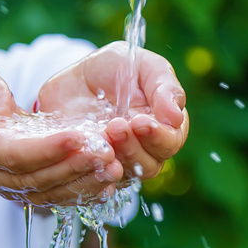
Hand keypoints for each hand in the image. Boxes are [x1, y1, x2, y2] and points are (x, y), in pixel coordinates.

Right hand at [0, 68, 119, 205]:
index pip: (14, 155)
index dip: (47, 149)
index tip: (79, 136)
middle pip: (36, 178)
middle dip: (73, 166)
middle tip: (106, 152)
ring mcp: (8, 189)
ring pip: (48, 193)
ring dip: (83, 183)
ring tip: (113, 167)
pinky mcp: (26, 192)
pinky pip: (55, 198)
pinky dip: (82, 194)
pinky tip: (107, 184)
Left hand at [36, 41, 188, 181]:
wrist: (72, 78)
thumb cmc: (114, 68)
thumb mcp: (141, 66)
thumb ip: (164, 87)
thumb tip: (175, 117)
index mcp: (163, 125)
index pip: (171, 142)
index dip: (158, 136)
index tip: (140, 122)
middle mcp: (144, 149)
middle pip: (149, 165)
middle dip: (133, 147)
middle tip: (115, 126)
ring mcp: (117, 161)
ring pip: (123, 175)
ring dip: (114, 159)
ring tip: (100, 137)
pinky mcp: (91, 167)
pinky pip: (95, 181)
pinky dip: (92, 175)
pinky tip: (84, 160)